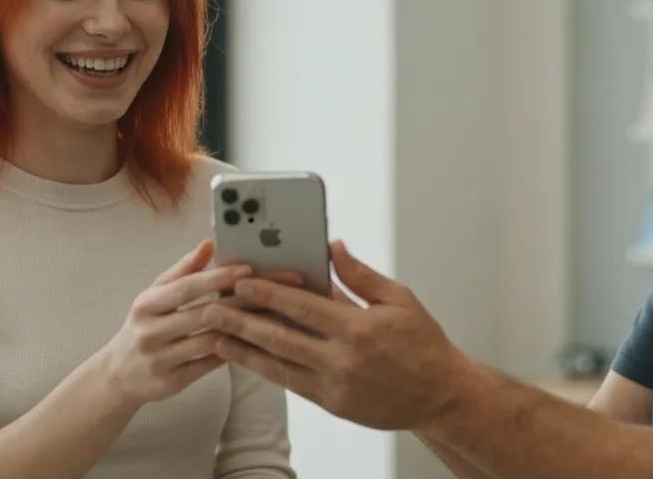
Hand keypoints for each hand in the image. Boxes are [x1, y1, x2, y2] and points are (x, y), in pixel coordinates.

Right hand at [97, 240, 298, 406]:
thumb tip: (209, 244)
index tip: (250, 269)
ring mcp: (160, 359)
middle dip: (244, 300)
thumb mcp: (154, 296)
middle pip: (205, 313)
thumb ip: (183, 271)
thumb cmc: (146, 326)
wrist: (118, 374)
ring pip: (210, 341)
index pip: (188, 287)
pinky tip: (258, 342)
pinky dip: (233, 352)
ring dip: (244, 328)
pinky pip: (209, 365)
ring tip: (276, 316)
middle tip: (279, 292)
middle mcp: (150, 331)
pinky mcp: (170, 383)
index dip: (219, 277)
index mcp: (147, 304)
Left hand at [203, 240, 472, 430]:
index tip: (241, 281)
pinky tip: (248, 359)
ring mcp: (334, 386)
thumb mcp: (399, 299)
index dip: (267, 292)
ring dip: (243, 352)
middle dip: (241, 322)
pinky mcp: (332, 405)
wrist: (440, 395)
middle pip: (279, 337)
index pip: (301, 306)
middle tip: (212, 309)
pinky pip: (291, 384)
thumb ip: (360, 275)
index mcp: (358, 328)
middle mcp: (342, 359)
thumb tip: (332, 247)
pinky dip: (267, 370)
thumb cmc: (423, 343)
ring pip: (277, 367)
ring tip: (215, 338)